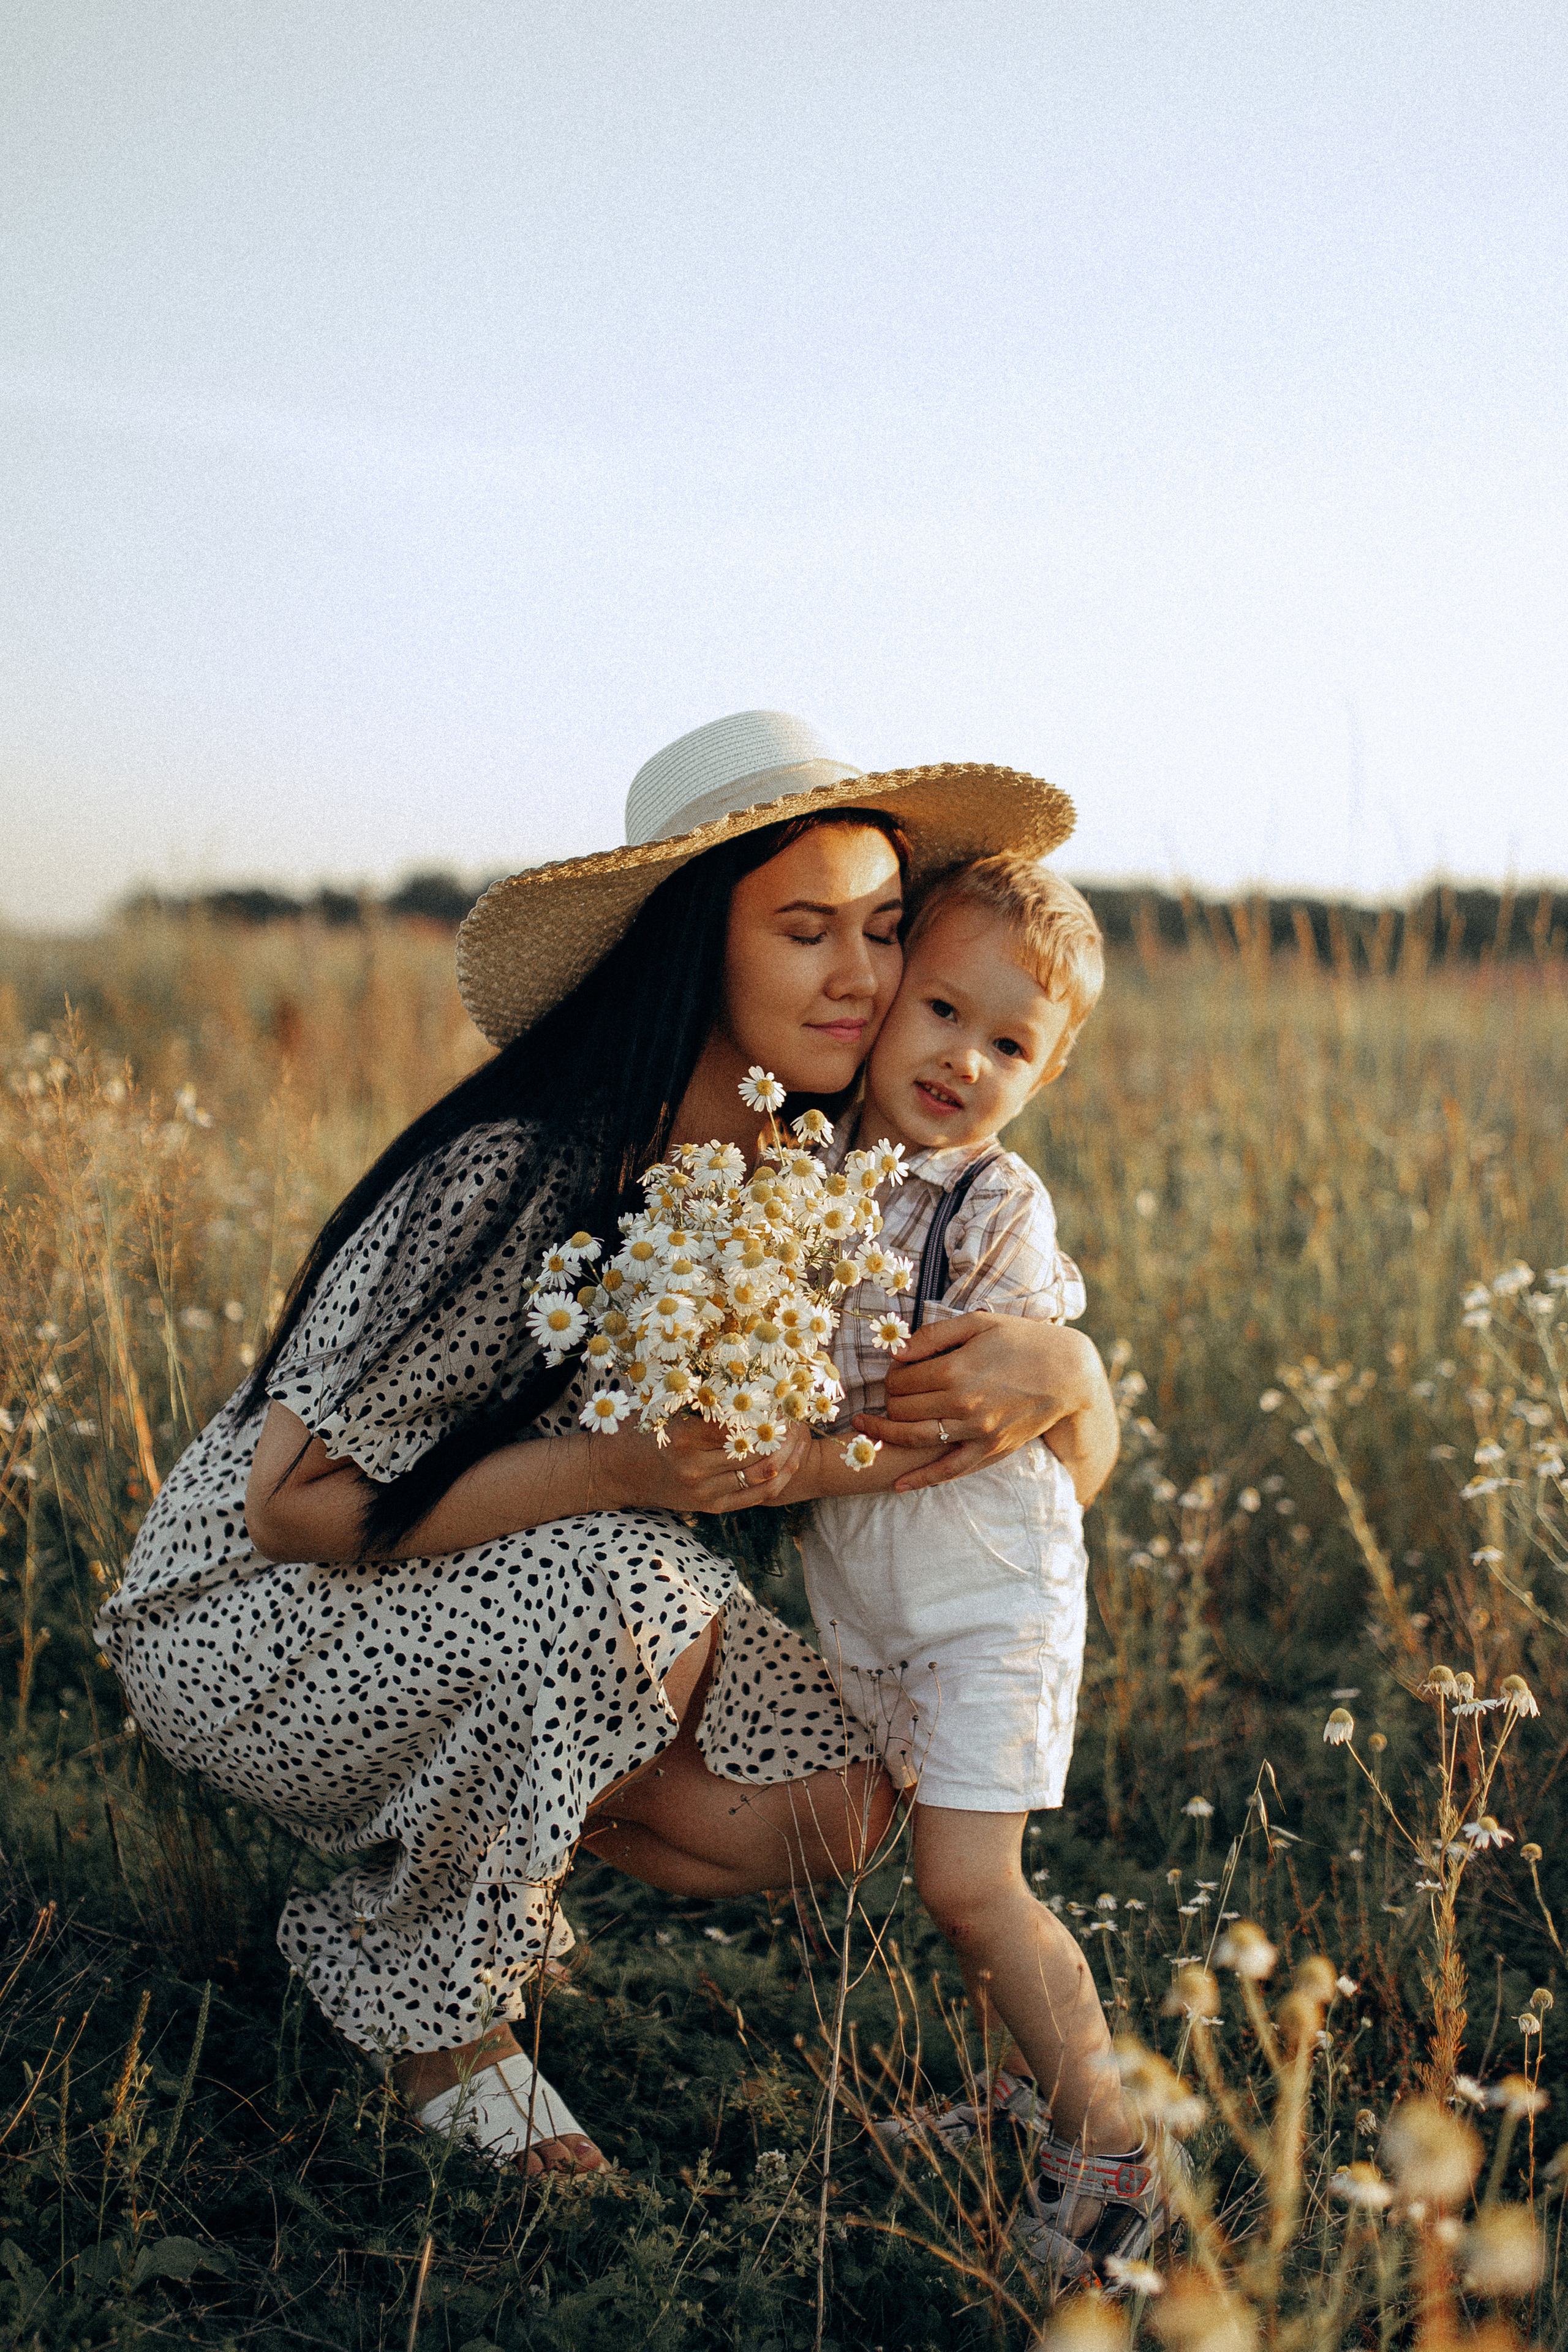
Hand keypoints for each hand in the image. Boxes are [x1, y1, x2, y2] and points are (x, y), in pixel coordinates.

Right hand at [590, 1413, 811, 1515]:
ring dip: (788, 1454)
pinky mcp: (711, 1507)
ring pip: (762, 1474)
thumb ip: (701, 1395)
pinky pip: (757, 1496)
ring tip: (800, 1433)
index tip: (783, 1393)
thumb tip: (743, 1368)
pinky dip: (779, 1478)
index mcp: (685, 1437)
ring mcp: (704, 1492)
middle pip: (756, 1449)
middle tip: (799, 1411)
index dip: (767, 1407)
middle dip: (784, 1430)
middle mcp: (695, 1468)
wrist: (615, 1472)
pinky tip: (791, 1460)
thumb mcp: (665, 1405)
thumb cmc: (641, 1428)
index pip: (740, 1421)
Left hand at [851, 1314, 1116, 1496]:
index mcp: (956, 1371)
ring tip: (865, 1432)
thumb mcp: (977, 1323)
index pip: (900, 1381)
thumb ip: (932, 1336)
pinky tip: (898, 1484)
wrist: (1067, 1372)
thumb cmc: (1021, 1340)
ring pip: (916, 1439)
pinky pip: (950, 1471)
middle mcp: (963, 1405)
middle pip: (903, 1410)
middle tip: (887, 1395)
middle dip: (888, 1402)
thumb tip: (896, 1354)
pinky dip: (921, 1479)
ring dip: (886, 1436)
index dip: (890, 1376)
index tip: (895, 1371)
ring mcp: (977, 1432)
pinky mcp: (991, 1449)